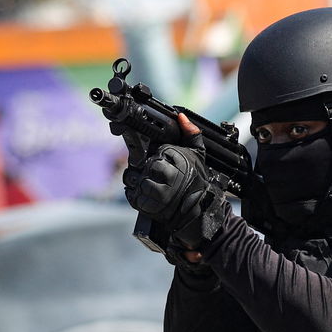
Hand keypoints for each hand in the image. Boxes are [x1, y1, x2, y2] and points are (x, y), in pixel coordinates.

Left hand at [122, 115, 223, 249]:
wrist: (197, 214)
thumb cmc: (196, 184)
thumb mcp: (199, 157)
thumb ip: (191, 135)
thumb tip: (181, 117)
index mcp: (179, 162)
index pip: (158, 151)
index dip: (159, 156)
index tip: (163, 162)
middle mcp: (168, 177)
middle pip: (144, 164)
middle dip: (147, 169)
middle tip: (157, 176)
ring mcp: (157, 193)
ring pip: (136, 179)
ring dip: (140, 182)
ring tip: (153, 187)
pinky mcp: (148, 206)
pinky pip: (133, 195)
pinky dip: (137, 196)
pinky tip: (148, 197)